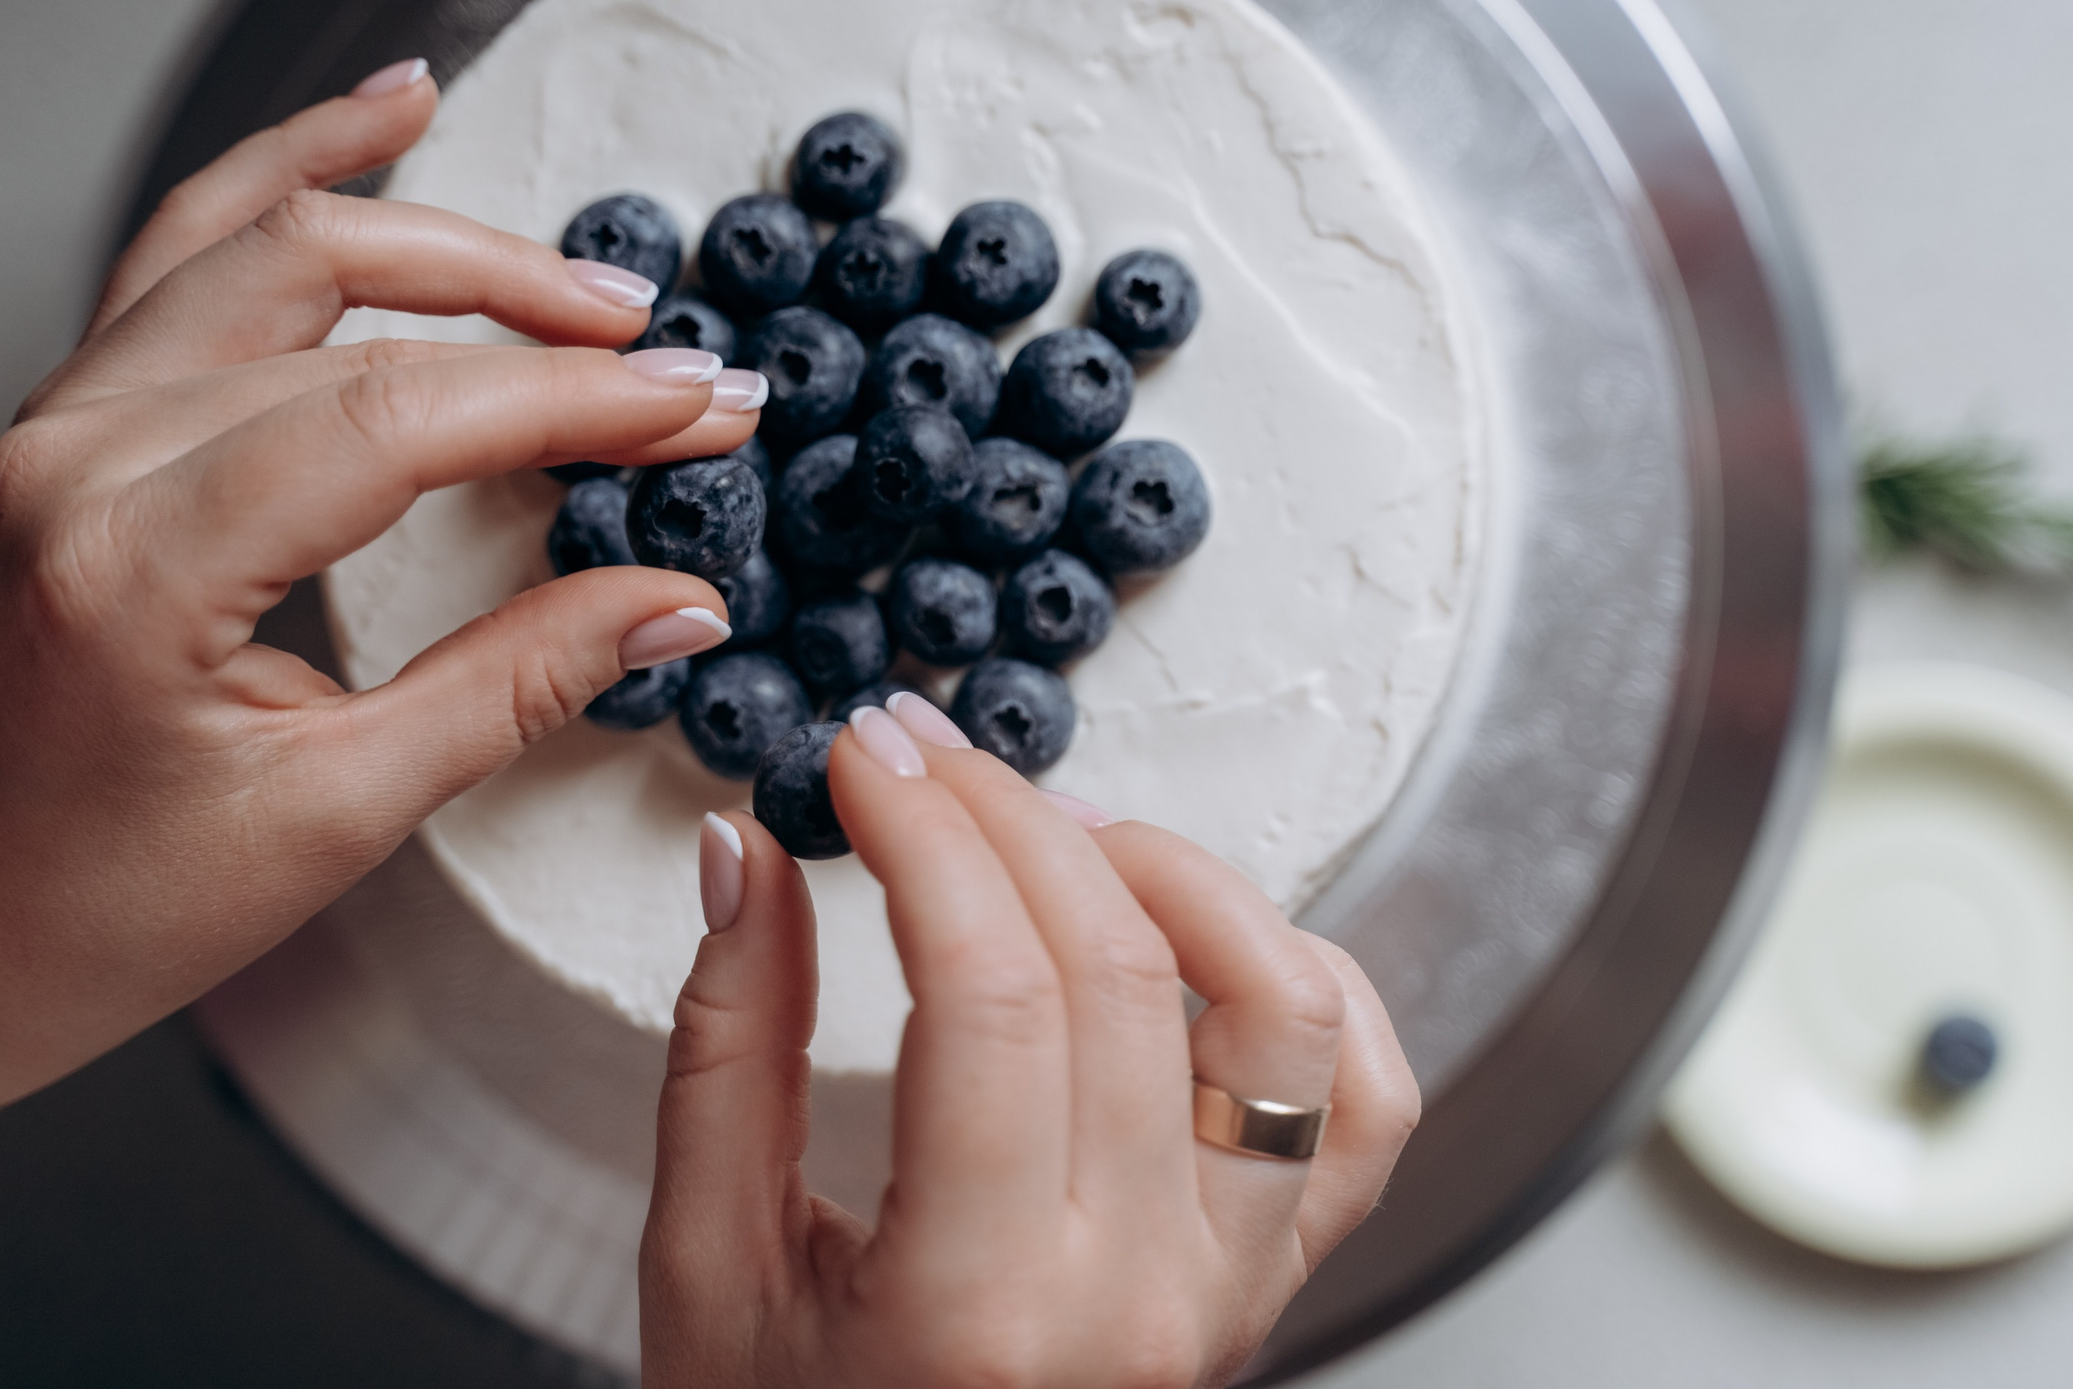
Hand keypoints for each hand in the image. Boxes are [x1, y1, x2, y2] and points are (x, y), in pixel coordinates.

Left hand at [0, 64, 763, 1198]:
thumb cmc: (119, 896)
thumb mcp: (342, 814)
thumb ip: (519, 685)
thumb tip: (677, 601)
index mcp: (132, 571)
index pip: (394, 423)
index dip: (571, 401)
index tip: (701, 410)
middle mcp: (76, 459)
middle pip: (347, 314)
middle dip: (543, 329)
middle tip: (677, 371)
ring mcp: (62, 415)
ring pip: (275, 243)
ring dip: (450, 242)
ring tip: (590, 280)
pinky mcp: (76, 404)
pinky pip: (191, 240)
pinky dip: (298, 165)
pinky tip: (388, 111)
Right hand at [642, 694, 1420, 1388]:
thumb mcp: (707, 1269)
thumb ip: (727, 1046)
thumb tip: (751, 854)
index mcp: (976, 1312)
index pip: (990, 994)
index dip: (926, 836)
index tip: (865, 762)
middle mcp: (1138, 1302)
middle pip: (1122, 972)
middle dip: (1009, 819)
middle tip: (922, 760)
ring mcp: (1232, 1293)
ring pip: (1286, 1014)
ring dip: (1180, 877)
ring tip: (1063, 832)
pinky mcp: (1276, 1283)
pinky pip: (1366, 1103)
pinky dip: (1308, 980)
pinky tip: (1204, 933)